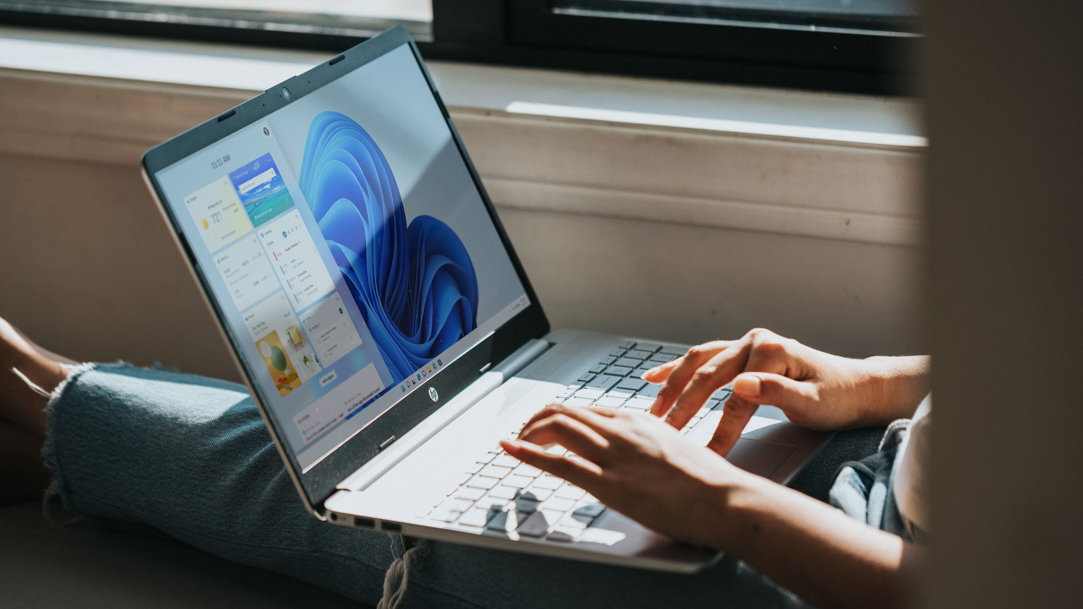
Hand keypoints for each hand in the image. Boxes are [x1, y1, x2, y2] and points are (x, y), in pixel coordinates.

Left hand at [500, 404, 743, 547]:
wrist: (726, 498)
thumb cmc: (710, 482)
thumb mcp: (676, 449)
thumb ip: (651, 447)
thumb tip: (641, 457)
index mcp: (638, 421)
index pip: (586, 410)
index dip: (559, 417)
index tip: (546, 427)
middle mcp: (621, 431)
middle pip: (564, 412)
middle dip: (536, 422)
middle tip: (523, 434)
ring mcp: (614, 455)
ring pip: (557, 428)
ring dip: (528, 434)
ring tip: (516, 443)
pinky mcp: (610, 483)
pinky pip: (559, 462)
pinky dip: (528, 453)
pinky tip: (511, 450)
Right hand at [643, 328, 928, 456]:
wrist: (857, 388)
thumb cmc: (838, 398)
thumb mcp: (813, 402)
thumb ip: (776, 392)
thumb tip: (740, 385)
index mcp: (770, 351)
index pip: (735, 396)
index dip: (719, 428)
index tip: (705, 455)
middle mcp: (754, 341)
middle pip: (708, 375)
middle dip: (683, 406)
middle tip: (664, 433)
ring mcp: (746, 344)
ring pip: (698, 363)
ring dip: (672, 386)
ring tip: (654, 411)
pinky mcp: (742, 353)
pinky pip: (703, 359)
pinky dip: (677, 368)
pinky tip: (653, 377)